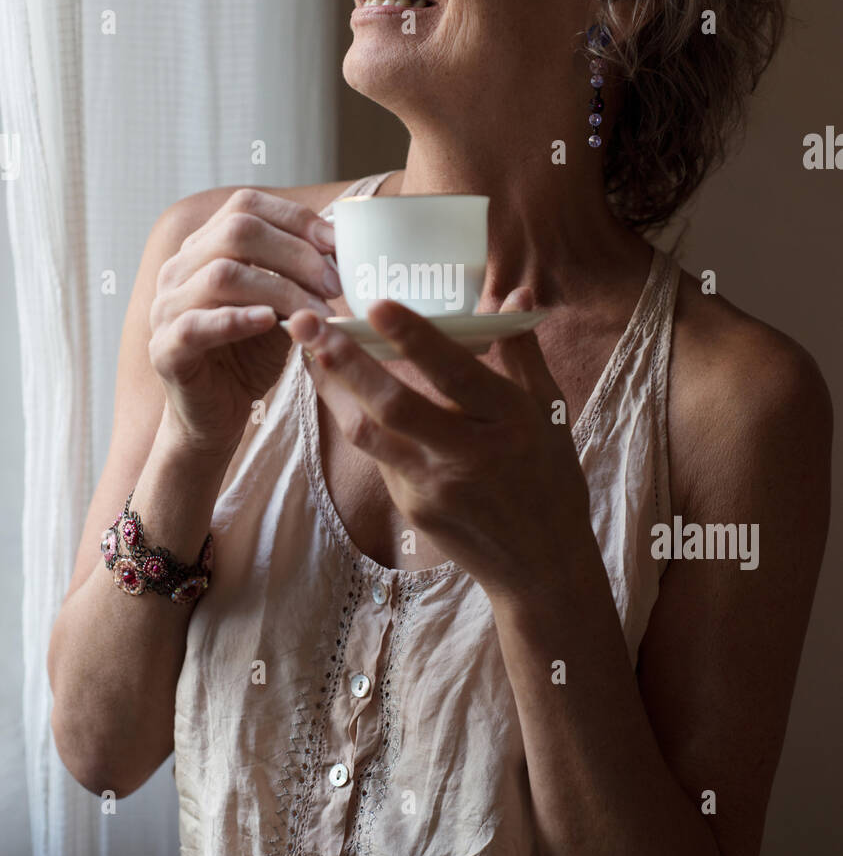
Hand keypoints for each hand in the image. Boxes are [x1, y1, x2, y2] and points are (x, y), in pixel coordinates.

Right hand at [148, 188, 340, 455]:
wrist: (218, 414)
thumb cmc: (251, 354)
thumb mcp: (283, 305)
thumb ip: (300, 273)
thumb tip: (344, 240)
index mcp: (204, 246)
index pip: (246, 205)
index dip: (296, 217)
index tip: (338, 243)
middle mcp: (179, 268)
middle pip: (237, 231)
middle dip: (296, 253)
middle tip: (334, 284)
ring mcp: (166, 307)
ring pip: (222, 275)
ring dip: (280, 289)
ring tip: (316, 312)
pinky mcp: (165, 349)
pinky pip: (197, 325)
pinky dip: (237, 319)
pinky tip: (270, 323)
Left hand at [286, 289, 593, 603]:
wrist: (540, 565)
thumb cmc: (548, 476)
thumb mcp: (548, 409)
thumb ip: (521, 349)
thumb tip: (512, 290)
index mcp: (509, 420)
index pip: (456, 373)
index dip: (415, 339)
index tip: (376, 304)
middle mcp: (470, 454)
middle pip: (396, 405)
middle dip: (347, 362)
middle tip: (310, 325)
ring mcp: (435, 485)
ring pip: (369, 434)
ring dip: (333, 390)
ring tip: (307, 352)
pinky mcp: (412, 508)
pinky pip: (378, 456)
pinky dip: (357, 419)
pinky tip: (338, 390)